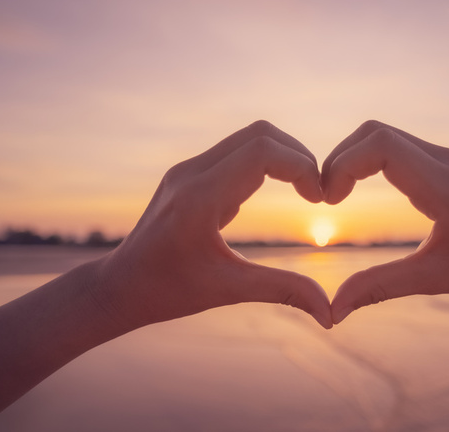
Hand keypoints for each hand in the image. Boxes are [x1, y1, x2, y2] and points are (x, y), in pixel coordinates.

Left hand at [95, 120, 332, 328]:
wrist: (118, 286)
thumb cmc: (167, 292)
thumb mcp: (228, 291)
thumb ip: (282, 291)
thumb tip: (329, 314)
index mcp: (200, 198)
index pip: (262, 152)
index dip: (302, 167)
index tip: (318, 199)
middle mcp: (191, 173)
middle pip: (260, 134)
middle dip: (298, 157)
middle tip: (315, 192)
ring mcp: (187, 170)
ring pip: (248, 138)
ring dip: (281, 158)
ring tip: (301, 191)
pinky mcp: (188, 175)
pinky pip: (235, 153)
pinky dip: (263, 165)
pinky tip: (268, 195)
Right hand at [322, 120, 448, 323]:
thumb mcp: (434, 279)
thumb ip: (380, 288)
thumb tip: (333, 311)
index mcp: (446, 187)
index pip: (382, 145)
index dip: (343, 164)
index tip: (330, 201)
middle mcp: (447, 161)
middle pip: (375, 132)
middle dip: (340, 159)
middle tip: (328, 198)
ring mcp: (448, 157)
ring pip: (384, 134)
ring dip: (353, 157)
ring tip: (338, 195)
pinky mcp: (446, 161)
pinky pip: (397, 145)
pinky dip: (369, 160)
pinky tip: (360, 188)